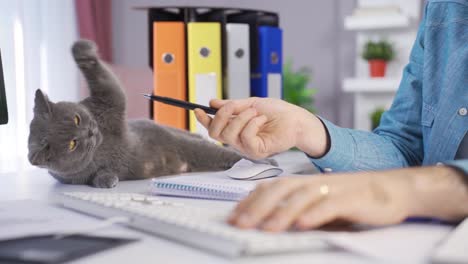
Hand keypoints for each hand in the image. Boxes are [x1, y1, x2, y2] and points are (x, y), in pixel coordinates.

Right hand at [194, 97, 327, 158]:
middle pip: (215, 134)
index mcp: (236, 129)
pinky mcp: (256, 151)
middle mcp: (239, 140)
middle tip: (233, 106)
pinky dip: (252, 124)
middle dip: (221, 116)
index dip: (203, 120)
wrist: (297, 119)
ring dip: (241, 117)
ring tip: (255, 112)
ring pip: (228, 135)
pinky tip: (262, 120)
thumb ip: (233, 105)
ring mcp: (247, 148)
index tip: (198, 109)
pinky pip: (244, 138)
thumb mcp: (252, 103)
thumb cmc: (279, 113)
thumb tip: (214, 102)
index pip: (214, 128)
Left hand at [228, 169, 414, 231]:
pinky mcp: (353, 198)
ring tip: (266, 228)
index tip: (233, 216)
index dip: (250, 201)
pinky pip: (331, 205)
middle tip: (239, 223)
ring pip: (302, 197)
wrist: (392, 189)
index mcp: (304, 183)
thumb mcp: (320, 203)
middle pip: (280, 189)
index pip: (270, 188)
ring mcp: (333, 189)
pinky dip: (315, 214)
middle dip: (257, 206)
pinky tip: (303, 224)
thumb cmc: (352, 198)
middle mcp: (314, 183)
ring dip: (282, 212)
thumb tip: (270, 222)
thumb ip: (298, 210)